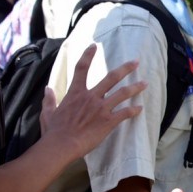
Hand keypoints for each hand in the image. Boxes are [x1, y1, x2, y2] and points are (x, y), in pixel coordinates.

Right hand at [39, 44, 146, 159]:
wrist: (61, 145)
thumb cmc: (53, 130)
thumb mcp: (48, 112)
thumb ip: (49, 99)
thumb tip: (47, 89)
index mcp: (76, 93)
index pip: (81, 68)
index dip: (87, 56)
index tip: (93, 46)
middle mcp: (91, 96)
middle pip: (111, 77)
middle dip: (125, 68)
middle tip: (136, 62)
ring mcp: (101, 108)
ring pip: (122, 93)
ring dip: (135, 87)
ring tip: (145, 83)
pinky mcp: (108, 121)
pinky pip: (125, 113)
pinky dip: (133, 110)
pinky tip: (140, 108)